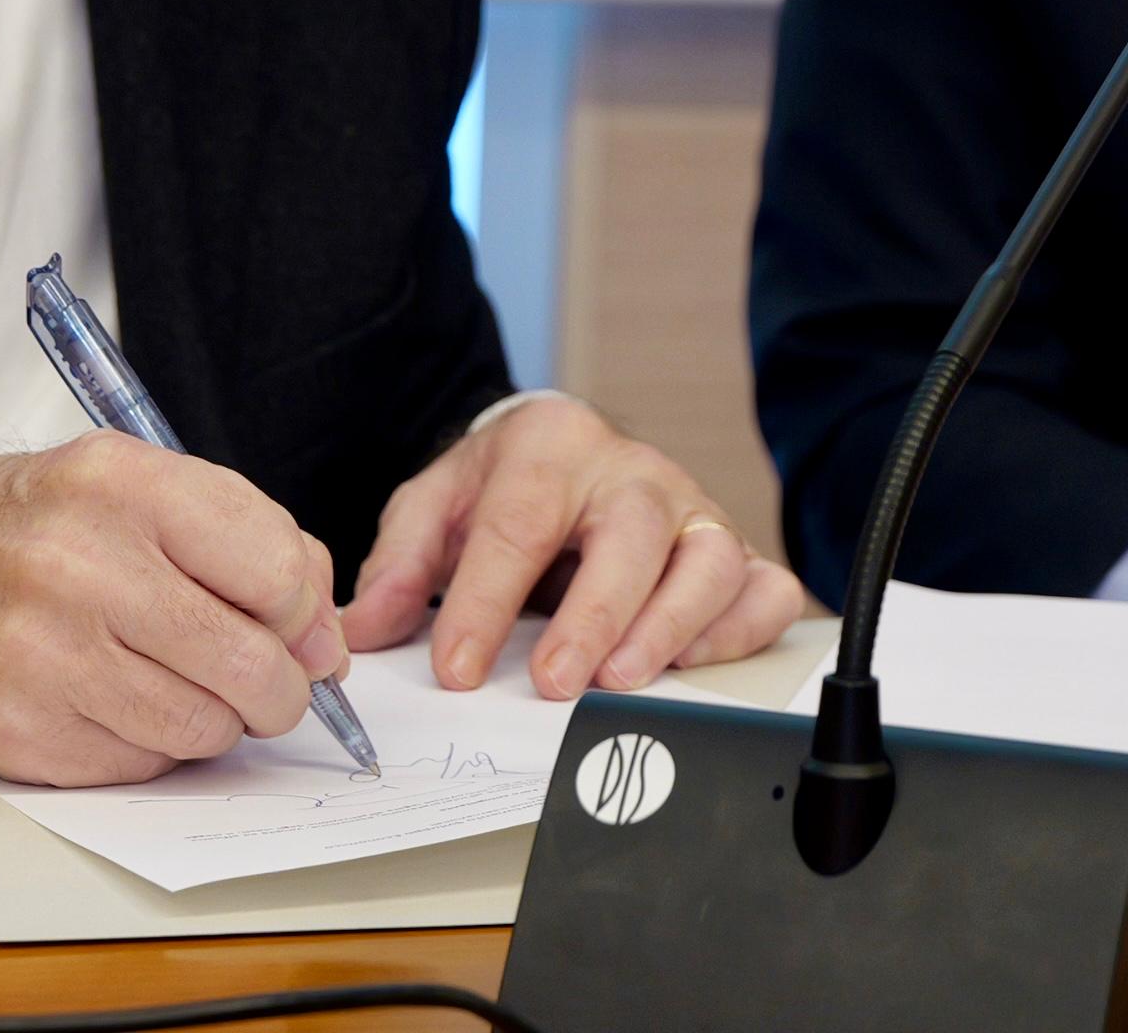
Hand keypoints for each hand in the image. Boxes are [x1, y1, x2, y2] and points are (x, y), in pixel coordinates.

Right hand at [0, 435, 348, 784]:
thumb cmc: (37, 527)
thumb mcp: (138, 487)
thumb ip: (248, 541)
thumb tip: (324, 645)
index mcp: (122, 485)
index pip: (277, 571)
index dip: (305, 615)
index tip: (296, 629)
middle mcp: (78, 565)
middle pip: (250, 666)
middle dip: (278, 690)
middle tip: (264, 687)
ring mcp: (40, 654)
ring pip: (202, 730)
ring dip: (214, 723)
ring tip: (178, 687)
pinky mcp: (14, 729)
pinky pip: (138, 768)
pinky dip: (147, 749)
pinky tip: (116, 705)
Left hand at [342, 396, 813, 697]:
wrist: (569, 452)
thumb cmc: (508, 487)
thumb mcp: (436, 505)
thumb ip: (398, 565)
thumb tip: (363, 633)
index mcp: (551, 445)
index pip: (518, 521)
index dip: (485, 600)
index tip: (456, 669)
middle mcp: (632, 471)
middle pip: (633, 530)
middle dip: (595, 612)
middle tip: (554, 682)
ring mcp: (692, 509)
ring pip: (712, 557)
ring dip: (672, 626)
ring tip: (620, 682)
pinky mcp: (733, 549)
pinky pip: (764, 588)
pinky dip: (738, 631)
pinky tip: (691, 665)